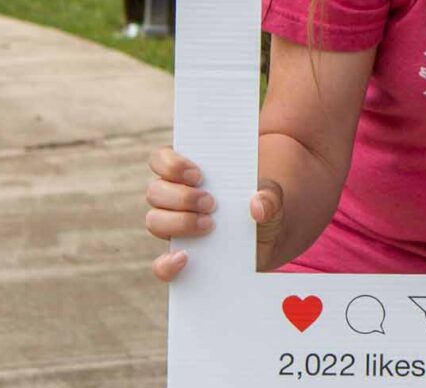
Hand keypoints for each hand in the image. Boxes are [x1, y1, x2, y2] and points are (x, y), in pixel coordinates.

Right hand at [145, 147, 284, 279]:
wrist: (268, 240)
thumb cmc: (262, 208)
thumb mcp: (272, 198)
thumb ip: (270, 197)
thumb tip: (257, 206)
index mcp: (188, 175)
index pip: (160, 159)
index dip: (171, 164)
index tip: (198, 174)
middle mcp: (173, 200)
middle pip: (155, 191)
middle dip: (182, 196)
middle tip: (211, 203)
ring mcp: (173, 229)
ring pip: (153, 221)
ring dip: (179, 222)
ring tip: (210, 225)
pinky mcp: (179, 257)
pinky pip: (158, 265)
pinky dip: (166, 263)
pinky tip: (185, 258)